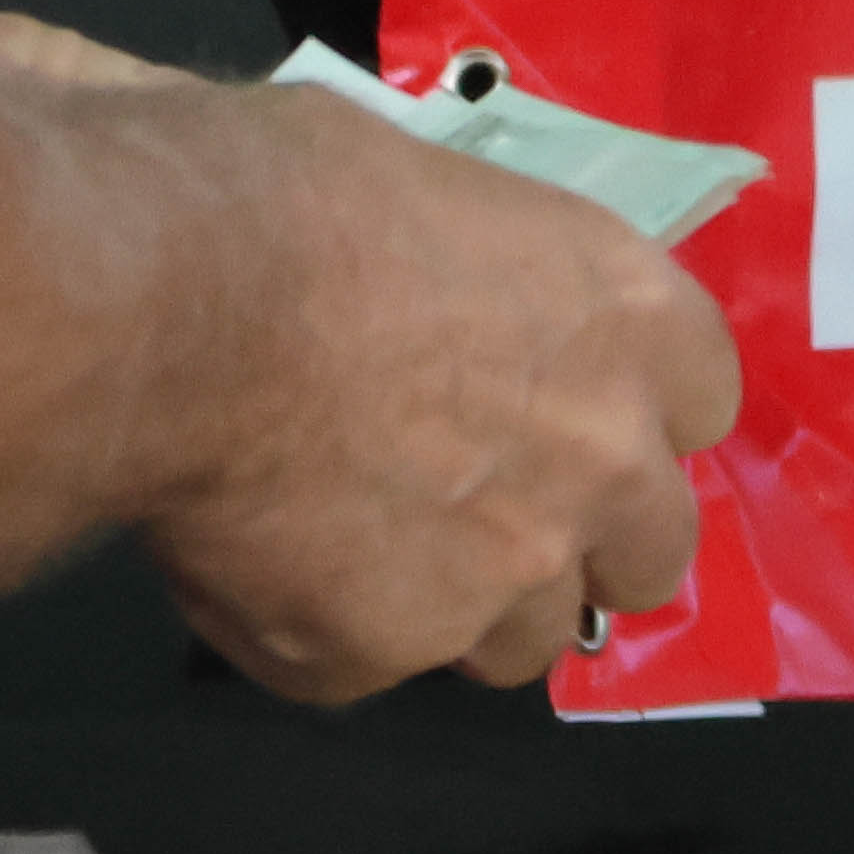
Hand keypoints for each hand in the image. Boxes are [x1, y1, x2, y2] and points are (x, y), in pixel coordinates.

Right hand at [127, 92, 739, 697]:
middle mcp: (607, 462)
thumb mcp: (421, 189)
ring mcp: (505, 570)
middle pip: (648, 553)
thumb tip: (440, 289)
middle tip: (480, 516)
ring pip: (518, 636)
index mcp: (635, 326)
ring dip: (458, 606)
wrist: (153, 303)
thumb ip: (482, 277)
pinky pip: (362, 664)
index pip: (700, 405)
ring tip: (348, 546)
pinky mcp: (385, 646)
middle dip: (578, 546)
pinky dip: (312, 629)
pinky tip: (246, 560)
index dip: (629, 418)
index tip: (568, 416)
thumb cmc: (272, 200)